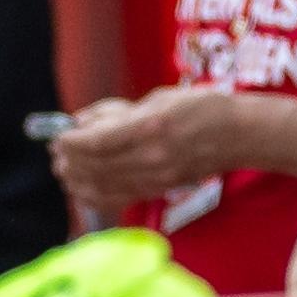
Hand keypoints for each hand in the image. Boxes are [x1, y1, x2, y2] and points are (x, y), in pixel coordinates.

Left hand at [50, 87, 242, 208]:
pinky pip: (118, 198)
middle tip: (57, 152)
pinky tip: (81, 188)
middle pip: (95, 166)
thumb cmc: (200, 108)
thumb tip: (80, 122)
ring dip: (77, 179)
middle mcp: (152, 157)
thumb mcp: (156, 98)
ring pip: (103, 186)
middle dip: (70, 160)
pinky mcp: (160, 190)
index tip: (58, 137)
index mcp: (151, 127)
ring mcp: (156, 178)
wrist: (238, 135)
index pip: (97, 142)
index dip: (71, 142)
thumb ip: (116, 112)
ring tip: (65, 169)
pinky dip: (94, 195)